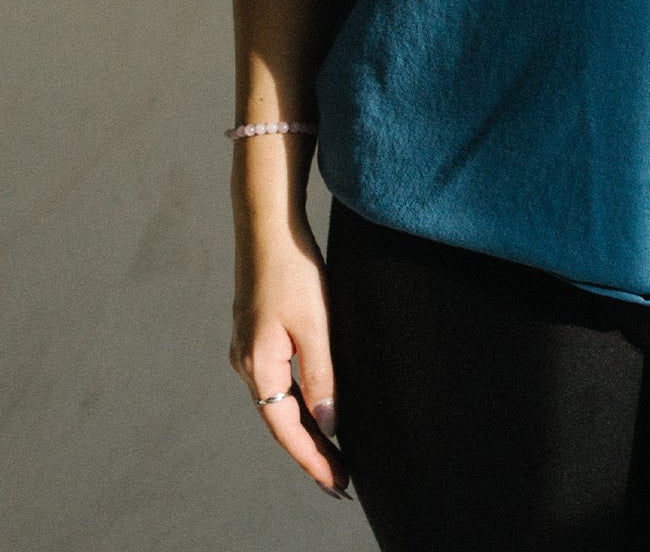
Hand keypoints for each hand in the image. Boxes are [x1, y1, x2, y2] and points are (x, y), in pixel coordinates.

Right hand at [230, 218, 351, 498]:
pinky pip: (278, 383)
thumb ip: (322, 375)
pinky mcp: (256, 338)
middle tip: (341, 481)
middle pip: (280, 423)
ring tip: (334, 454)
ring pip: (278, 404)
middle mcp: (247, 366)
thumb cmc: (293, 270)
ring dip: (305, 429)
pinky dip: (298, 403)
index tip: (338, 485)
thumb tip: (329, 424)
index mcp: (258, 367)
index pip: (288, 429)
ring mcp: (248, 352)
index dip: (314, 459)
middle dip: (311, 452)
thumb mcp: (316, 323)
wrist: (267, 227)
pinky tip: (315, 409)